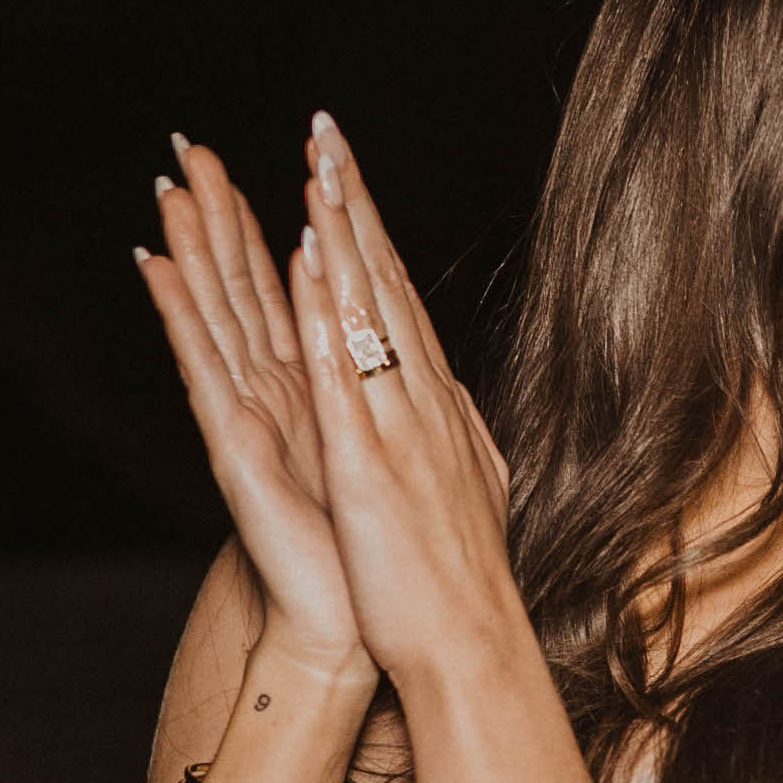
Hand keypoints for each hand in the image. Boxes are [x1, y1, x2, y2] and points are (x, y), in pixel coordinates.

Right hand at [135, 137, 377, 690]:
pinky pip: (205, 371)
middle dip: (219, 218)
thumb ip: (377, 404)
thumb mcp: (381, 453)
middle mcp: (273, 394)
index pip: (290, 290)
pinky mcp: (233, 448)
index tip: (260, 167)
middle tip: (192, 148)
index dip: (277, 226)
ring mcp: (247, 417)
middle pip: (242, 288)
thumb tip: (388, 365)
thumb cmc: (367, 548)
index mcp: (314, 389)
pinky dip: (184, 318)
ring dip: (190, 250)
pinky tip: (162, 269)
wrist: (353, 621)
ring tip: (166, 188)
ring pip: (215, 315)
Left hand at [292, 112, 517, 690]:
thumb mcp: (462, 497)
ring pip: (368, 312)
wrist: (471, 651)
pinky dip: (327, 311)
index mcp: (439, 414)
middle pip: (387, 287)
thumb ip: (450, 446)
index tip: (349, 181)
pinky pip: (345, 372)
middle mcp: (426, 405)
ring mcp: (401, 429)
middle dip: (355, 205)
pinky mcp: (371, 465)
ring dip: (340, 232)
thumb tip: (449, 414)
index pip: (402, 307)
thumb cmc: (460, 590)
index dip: (374, 239)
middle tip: (327, 131)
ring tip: (315, 161)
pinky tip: (310, 258)